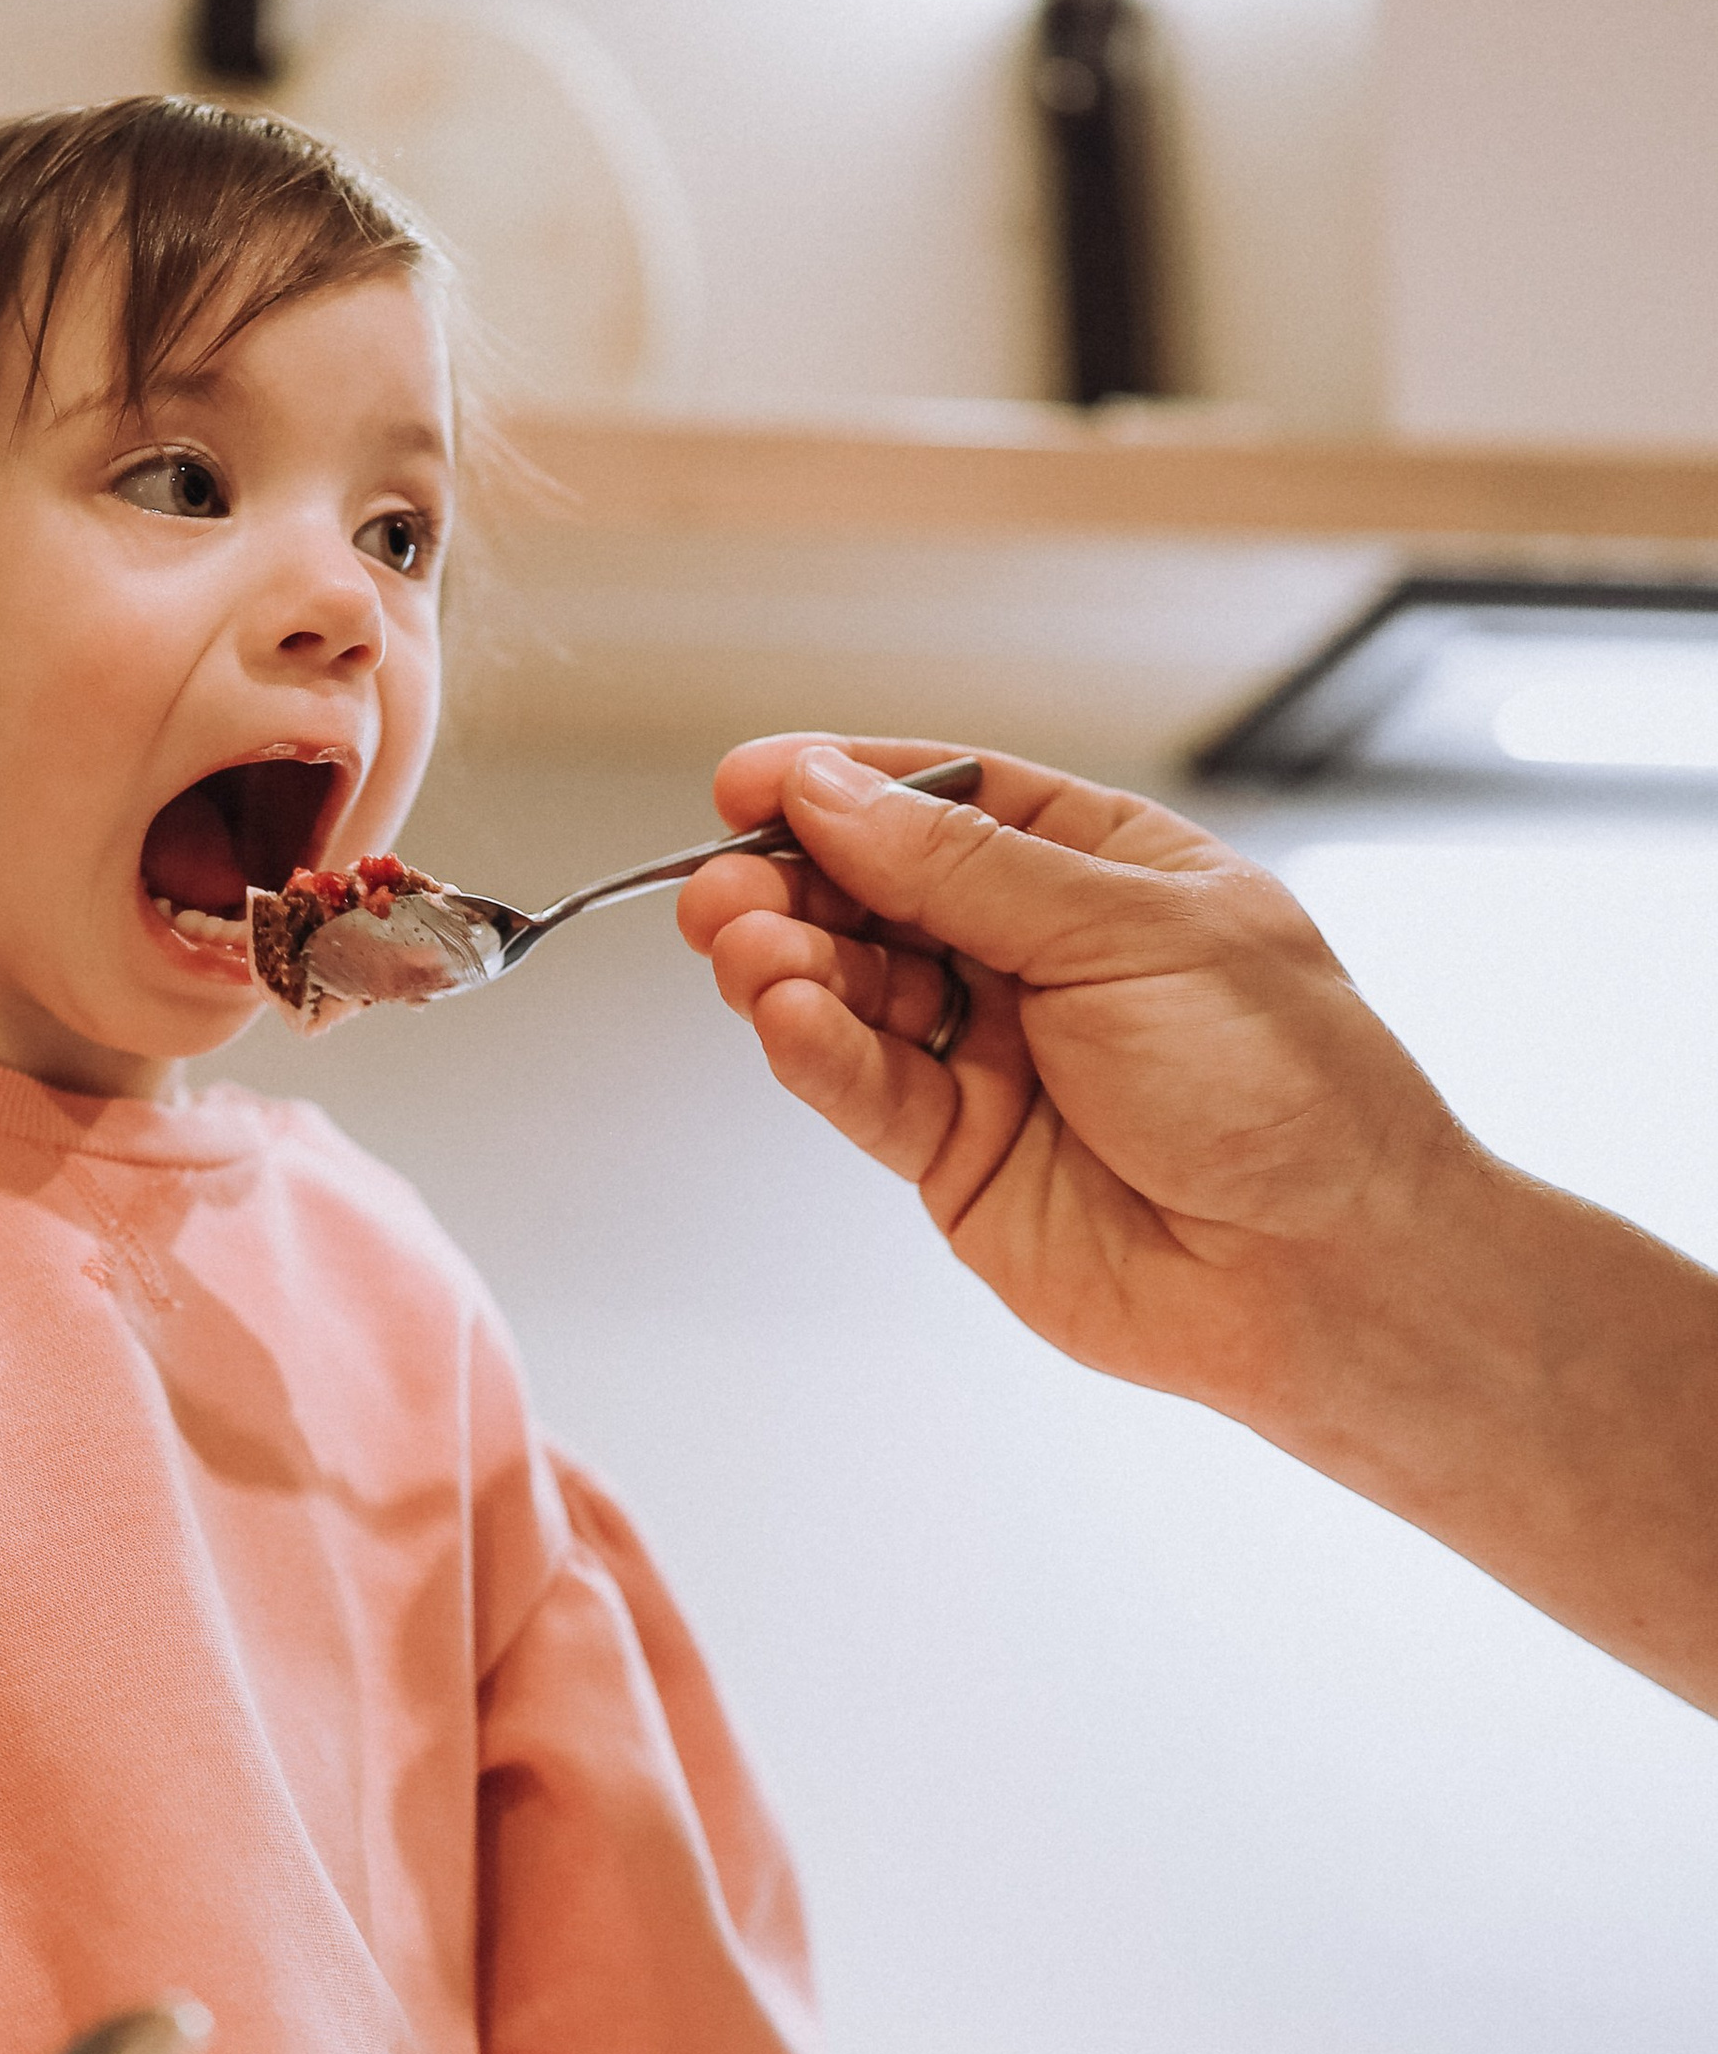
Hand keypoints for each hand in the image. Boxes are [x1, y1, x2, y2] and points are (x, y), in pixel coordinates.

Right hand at [676, 737, 1471, 1422]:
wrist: (1327, 1272)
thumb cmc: (1289, 1089)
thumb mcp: (1130, 932)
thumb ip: (966, 868)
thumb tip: (836, 794)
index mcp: (1102, 871)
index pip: (946, 800)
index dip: (845, 786)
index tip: (752, 780)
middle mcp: (1038, 958)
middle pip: (877, 894)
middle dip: (793, 882)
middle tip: (727, 884)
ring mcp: (994, 1059)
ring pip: (854, 991)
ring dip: (788, 964)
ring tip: (746, 950)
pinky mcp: (959, 1156)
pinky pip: (866, 1088)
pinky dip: (814, 1050)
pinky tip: (784, 1017)